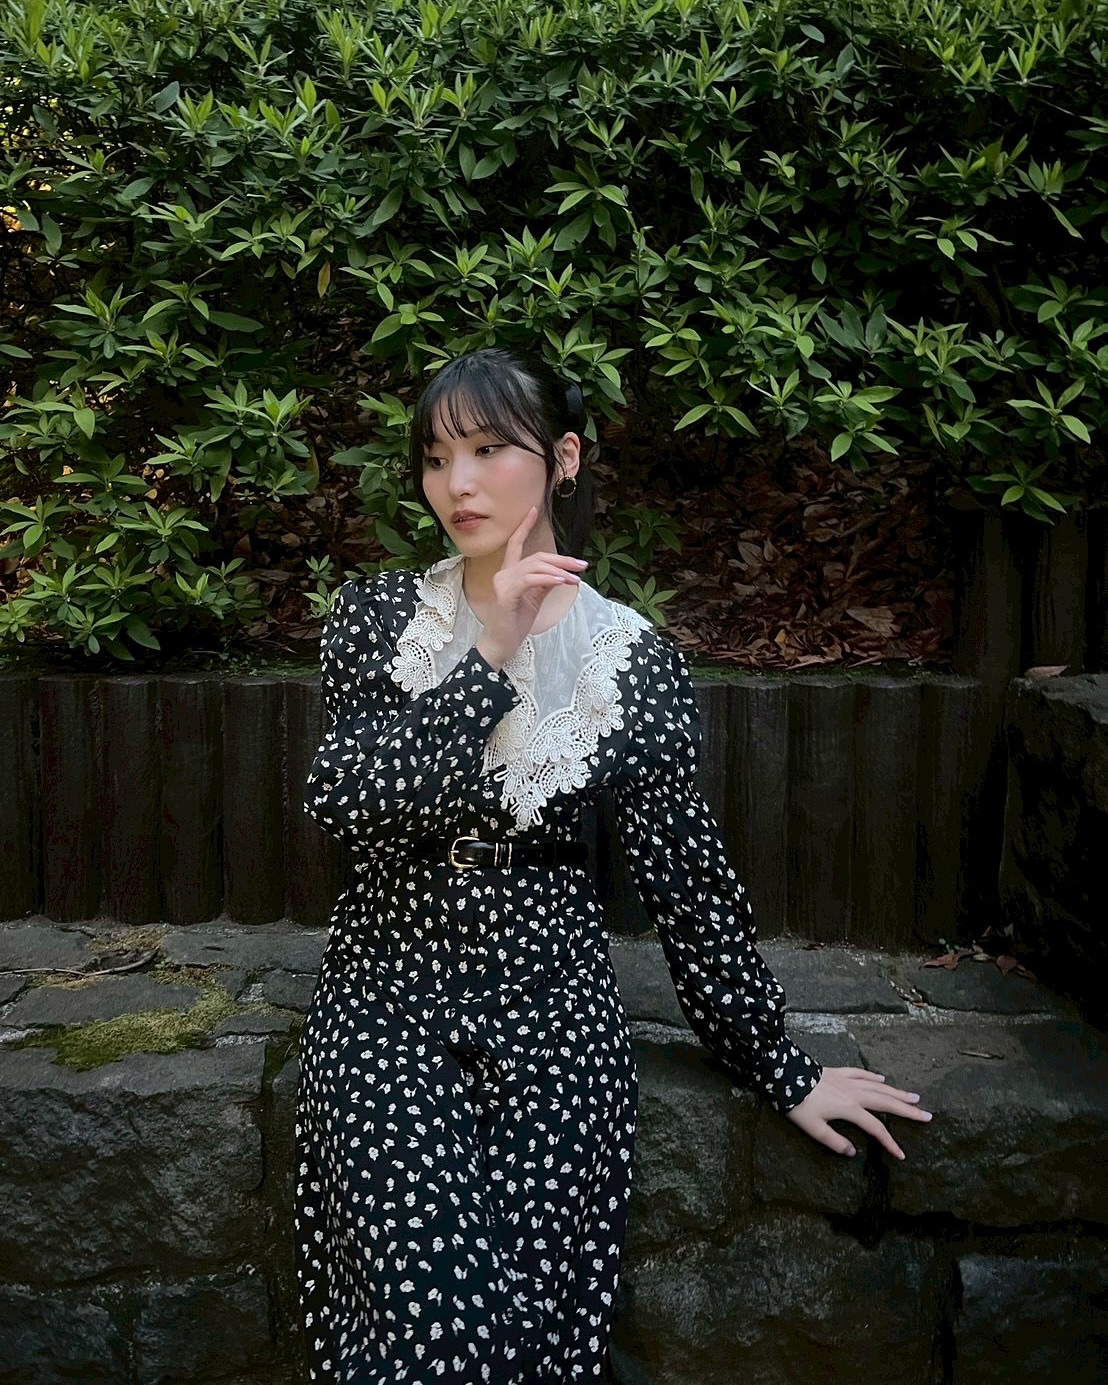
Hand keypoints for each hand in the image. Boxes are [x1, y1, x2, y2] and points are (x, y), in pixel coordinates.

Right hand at [475, 507, 587, 668]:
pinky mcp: (505, 595)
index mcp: (509, 572)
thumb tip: (562, 573)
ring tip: (575, 578)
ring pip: (535, 567)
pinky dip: (547, 579)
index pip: (515, 544)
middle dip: (562, 560)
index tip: (534, 510)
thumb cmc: (515, 622)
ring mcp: (503, 583)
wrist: (501, 644)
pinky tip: (561, 582)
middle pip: (537, 557)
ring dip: (559, 571)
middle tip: (581, 565)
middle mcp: (504, 573)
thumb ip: (544, 583)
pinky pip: (530, 580)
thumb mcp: (534, 599)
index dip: (524, 526)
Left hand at [784, 1066, 931, 1160]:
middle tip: (927, 1115)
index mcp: (850, 1109)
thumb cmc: (798, 1104)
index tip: (902, 1154)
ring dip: (897, 1093)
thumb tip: (853, 1152)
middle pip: (886, 1102)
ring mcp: (847, 1080)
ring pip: (878, 1087)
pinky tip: (882, 1079)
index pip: (876, 1128)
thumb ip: (835, 1142)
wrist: (784, 1075)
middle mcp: (854, 1093)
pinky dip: (873, 1077)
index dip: (890, 1142)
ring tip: (914, 1097)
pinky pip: (861, 1074)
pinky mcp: (838, 1072)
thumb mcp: (814, 1129)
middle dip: (907, 1110)